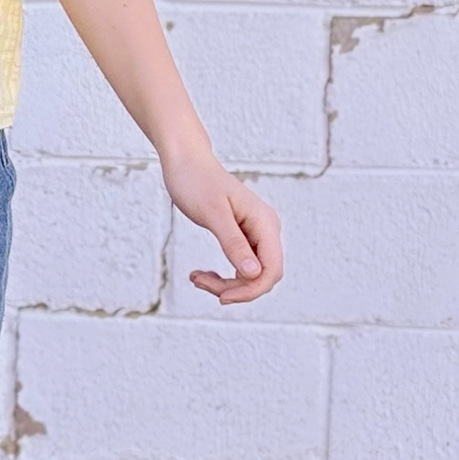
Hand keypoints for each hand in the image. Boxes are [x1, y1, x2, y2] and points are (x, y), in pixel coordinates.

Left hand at [162, 145, 283, 305]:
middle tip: (200, 282)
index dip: (251, 290)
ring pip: (250, 275)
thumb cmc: (196, 182)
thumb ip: (233, 243)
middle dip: (235, 288)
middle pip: (262, 276)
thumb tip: (253, 273)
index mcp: (265, 223)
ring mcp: (256, 234)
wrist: (186, 162)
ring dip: (225, 284)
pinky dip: (222, 275)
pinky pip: (240, 266)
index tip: (221, 296)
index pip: (272, 270)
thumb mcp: (212, 214)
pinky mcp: (242, 236)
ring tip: (196, 278)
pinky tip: (201, 273)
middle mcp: (266, 229)